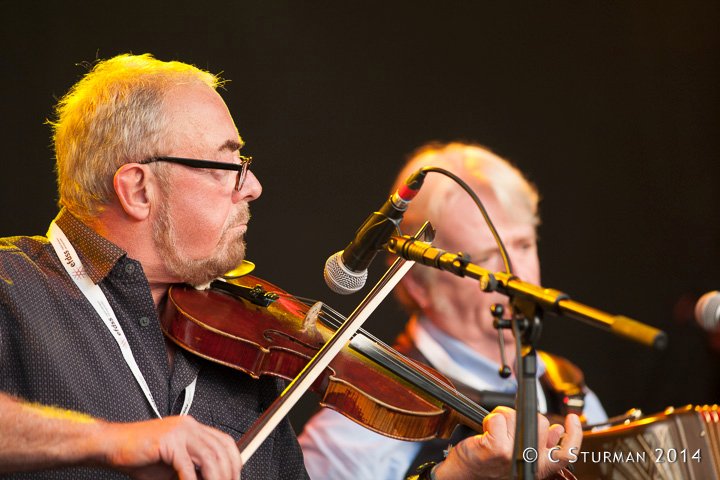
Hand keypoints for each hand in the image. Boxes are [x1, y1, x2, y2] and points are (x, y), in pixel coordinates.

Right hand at [98, 415, 240, 479]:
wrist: (112, 447)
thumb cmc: (140, 457)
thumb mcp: (174, 467)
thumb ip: (194, 471)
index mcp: (193, 429)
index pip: (224, 442)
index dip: (233, 462)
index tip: (234, 478)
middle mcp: (190, 426)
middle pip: (221, 450)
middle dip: (227, 473)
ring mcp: (180, 431)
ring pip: (209, 457)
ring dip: (214, 478)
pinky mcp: (168, 441)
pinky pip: (187, 464)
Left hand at [433, 407, 581, 479]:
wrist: (464, 476)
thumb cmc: (489, 466)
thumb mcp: (522, 457)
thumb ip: (542, 445)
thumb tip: (557, 430)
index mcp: (539, 466)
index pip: (567, 452)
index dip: (574, 434)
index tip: (572, 419)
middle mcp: (530, 463)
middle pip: (540, 422)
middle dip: (522, 420)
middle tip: (506, 432)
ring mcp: (514, 455)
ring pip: (517, 416)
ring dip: (503, 418)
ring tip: (494, 433)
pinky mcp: (498, 448)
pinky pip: (499, 417)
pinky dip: (490, 419)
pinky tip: (485, 431)